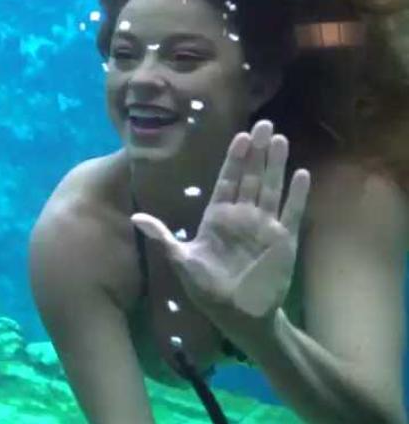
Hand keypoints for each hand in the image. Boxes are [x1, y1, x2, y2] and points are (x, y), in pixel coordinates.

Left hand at [132, 120, 310, 336]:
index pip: (226, 179)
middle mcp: (242, 216)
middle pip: (251, 176)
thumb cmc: (207, 288)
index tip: (240, 136)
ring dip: (276, 165)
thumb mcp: (182, 260)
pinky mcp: (283, 241)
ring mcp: (264, 226)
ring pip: (271, 188)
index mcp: (217, 216)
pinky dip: (297, 194)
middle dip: (257, 151)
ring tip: (280, 139)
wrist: (237, 314)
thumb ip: (163, 236)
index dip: (234, 158)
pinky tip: (301, 174)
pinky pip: (291, 212)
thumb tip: (136, 217)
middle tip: (265, 123)